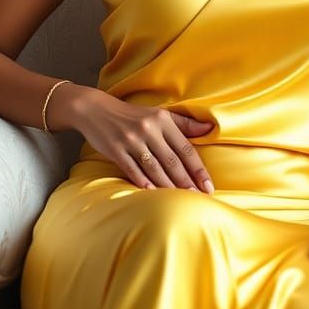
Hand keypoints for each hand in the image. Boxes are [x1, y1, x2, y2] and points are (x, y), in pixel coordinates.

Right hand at [61, 84, 215, 193]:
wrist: (97, 109)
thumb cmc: (135, 115)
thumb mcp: (161, 114)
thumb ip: (185, 123)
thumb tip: (211, 128)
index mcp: (163, 120)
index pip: (186, 148)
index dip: (198, 168)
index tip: (208, 185)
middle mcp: (149, 129)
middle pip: (172, 160)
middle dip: (186, 181)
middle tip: (198, 197)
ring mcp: (131, 140)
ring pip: (154, 167)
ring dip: (168, 185)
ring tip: (180, 199)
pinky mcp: (115, 150)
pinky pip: (131, 169)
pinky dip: (142, 181)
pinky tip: (152, 193)